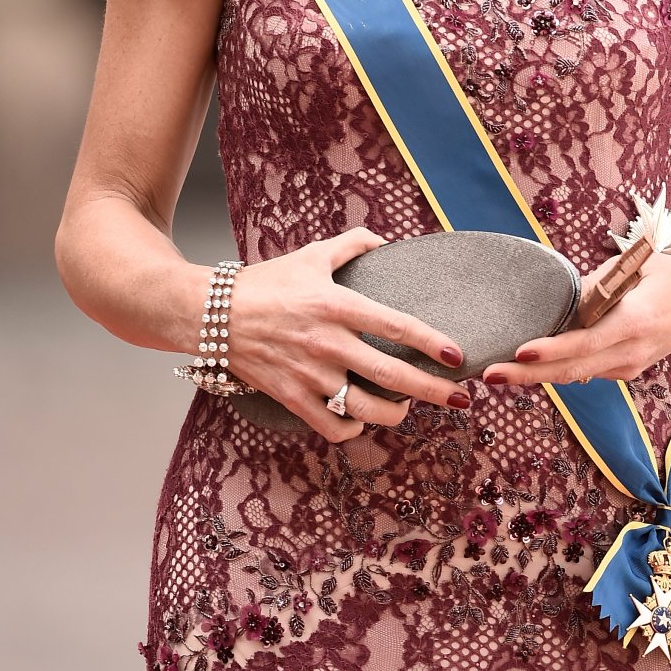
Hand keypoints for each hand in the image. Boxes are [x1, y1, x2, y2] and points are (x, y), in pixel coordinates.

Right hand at [222, 227, 472, 441]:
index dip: (430, 342)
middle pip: (391, 375)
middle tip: (460, 398)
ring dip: (397, 414)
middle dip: (432, 391)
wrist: (210, 314)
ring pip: (366, 409)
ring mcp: (309, 375)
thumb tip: (383, 240)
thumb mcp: (310, 255)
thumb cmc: (264, 283)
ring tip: (409, 408)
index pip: (395, 326)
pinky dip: (353, 430)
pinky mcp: (291, 397)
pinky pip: (332, 427)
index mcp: (336, 305)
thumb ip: (351, 244)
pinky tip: (362, 422)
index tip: (455, 355)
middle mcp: (327, 343)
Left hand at [480, 247, 670, 389]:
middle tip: (490, 373)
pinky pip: (587, 372)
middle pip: (573, 370)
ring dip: (537, 375)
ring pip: (576, 375)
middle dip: (528, 375)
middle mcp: (632, 351)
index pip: (585, 342)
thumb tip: (560, 296)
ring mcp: (630, 366)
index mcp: (635, 320)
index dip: (551, 350)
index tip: (520, 352)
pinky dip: (558, 370)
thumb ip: (596, 283)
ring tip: (499, 372)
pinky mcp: (628, 370)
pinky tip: (530, 367)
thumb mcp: (635, 266)